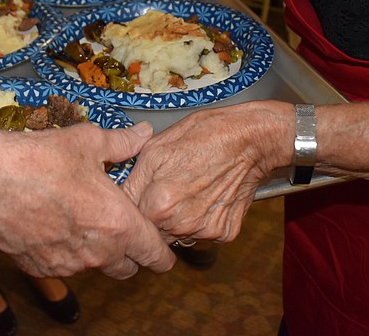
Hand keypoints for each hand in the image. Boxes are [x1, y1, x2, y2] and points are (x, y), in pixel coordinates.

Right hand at [0, 121, 175, 278]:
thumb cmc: (40, 158)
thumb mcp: (88, 141)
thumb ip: (122, 143)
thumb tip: (144, 133)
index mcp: (118, 224)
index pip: (155, 256)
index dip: (162, 252)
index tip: (160, 245)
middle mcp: (96, 252)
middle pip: (127, 268)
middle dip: (130, 252)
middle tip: (120, 226)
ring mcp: (67, 265)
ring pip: (94, 267)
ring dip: (95, 251)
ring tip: (82, 219)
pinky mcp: (39, 268)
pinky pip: (63, 266)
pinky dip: (66, 251)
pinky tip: (54, 224)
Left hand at [123, 102, 291, 243]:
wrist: (251, 139)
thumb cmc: (204, 135)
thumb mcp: (156, 148)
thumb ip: (133, 178)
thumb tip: (117, 195)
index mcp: (156, 203)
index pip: (130, 218)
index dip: (132, 205)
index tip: (140, 193)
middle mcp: (178, 224)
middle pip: (153, 229)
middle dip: (154, 213)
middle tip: (169, 188)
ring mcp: (203, 231)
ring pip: (177, 233)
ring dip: (177, 218)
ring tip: (191, 189)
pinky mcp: (224, 233)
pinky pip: (202, 233)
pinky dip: (202, 219)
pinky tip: (208, 196)